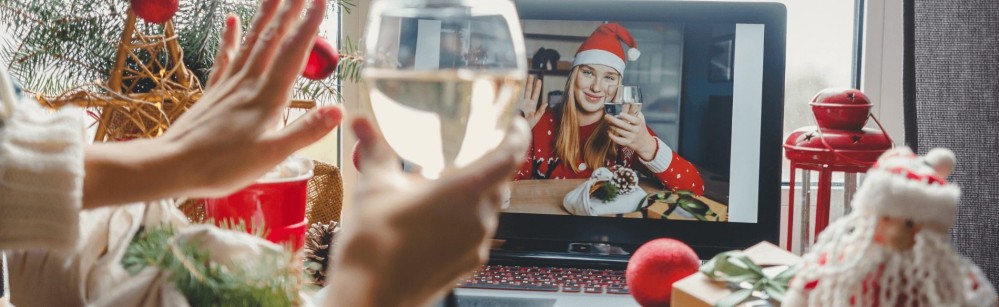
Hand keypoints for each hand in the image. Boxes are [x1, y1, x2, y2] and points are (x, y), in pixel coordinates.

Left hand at [163, 0, 338, 196]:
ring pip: (251, 42)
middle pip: (273, 40)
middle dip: (290, 12)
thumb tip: (338, 110)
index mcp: (267, 97)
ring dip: (266, 16)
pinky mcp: (215, 92)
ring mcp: (230, 84)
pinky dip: (230, 36)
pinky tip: (231, 19)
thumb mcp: (272, 154)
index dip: (308, 26)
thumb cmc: (223, 165)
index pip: (293, 54)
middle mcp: (249, 83)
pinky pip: (225, 57)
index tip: (319, 1)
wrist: (173, 165)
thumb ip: (306, 130)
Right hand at [328, 117, 529, 306]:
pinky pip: (477, 234)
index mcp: (465, 192)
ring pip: (489, 209)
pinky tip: (437, 220)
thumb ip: (374, 151)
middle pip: (501, 182)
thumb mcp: (374, 187)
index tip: (515, 123)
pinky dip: (466, 221)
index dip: (517, 135)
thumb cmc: (373, 245)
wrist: (368, 297)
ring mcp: (476, 245)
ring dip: (476, 195)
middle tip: (471, 151)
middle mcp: (479, 219)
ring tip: (445, 188)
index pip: (510, 156)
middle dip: (491, 165)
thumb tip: (362, 124)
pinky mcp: (468, 265)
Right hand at [518, 74, 545, 127]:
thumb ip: (541, 111)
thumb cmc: (526, 126)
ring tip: (525, 77)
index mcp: (531, 106)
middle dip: (530, 83)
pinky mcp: (513, 105)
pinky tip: (515, 85)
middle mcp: (525, 103)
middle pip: (528, 91)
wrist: (517, 131)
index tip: (539, 80)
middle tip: (531, 75)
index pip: (535, 94)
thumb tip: (546, 103)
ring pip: (521, 92)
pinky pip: (515, 96)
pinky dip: (515, 91)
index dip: (537, 87)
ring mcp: (518, 103)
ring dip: (523, 85)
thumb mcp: (536, 119)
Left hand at [604, 109, 656, 160]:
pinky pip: (618, 140)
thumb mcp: (641, 120)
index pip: (634, 120)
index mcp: (639, 124)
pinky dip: (612, 136)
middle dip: (613, 120)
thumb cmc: (641, 128)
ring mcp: (631, 137)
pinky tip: (608, 132)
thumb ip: (636, 112)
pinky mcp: (627, 143)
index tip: (620, 114)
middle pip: (623, 125)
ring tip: (607, 122)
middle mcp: (636, 131)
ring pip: (619, 131)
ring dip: (611, 126)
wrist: (644, 143)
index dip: (627, 117)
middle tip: (606, 116)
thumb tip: (631, 102)